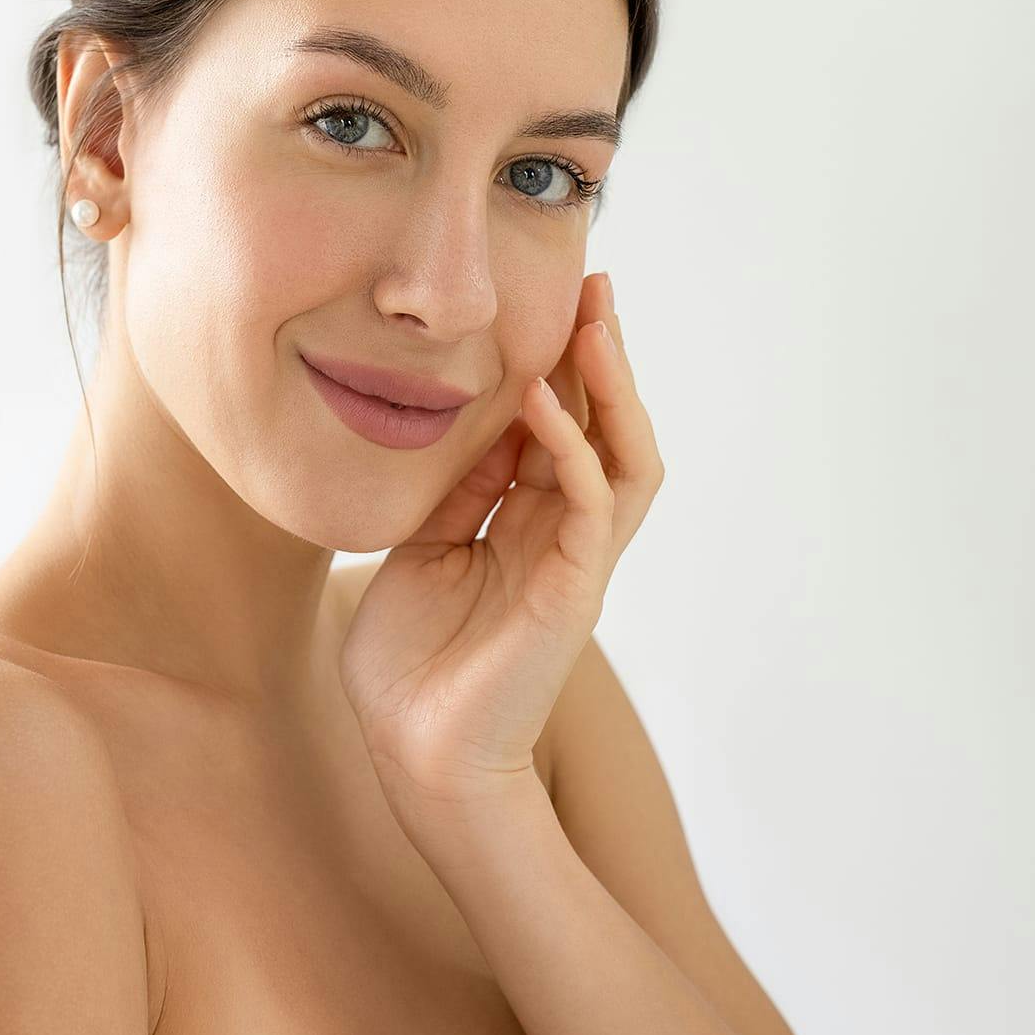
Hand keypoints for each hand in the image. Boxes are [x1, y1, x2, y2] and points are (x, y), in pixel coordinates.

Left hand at [338, 272, 664, 825]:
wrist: (415, 753)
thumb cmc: (411, 662)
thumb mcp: (420, 549)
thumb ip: (454, 491)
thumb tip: (468, 422)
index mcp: (524, 523)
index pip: (557, 427)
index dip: (556, 366)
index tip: (546, 300)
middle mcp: (560, 534)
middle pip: (603, 427)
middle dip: (600, 355)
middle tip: (593, 280)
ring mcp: (574, 561)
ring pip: (623, 456)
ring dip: (612, 387)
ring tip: (594, 321)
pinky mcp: (573, 590)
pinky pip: (590, 504)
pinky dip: (573, 449)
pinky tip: (541, 401)